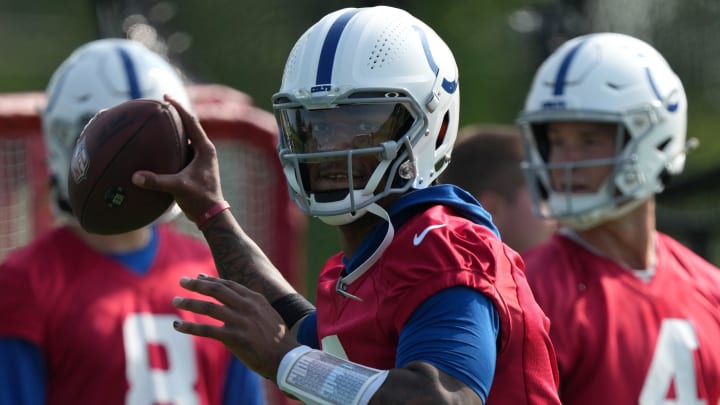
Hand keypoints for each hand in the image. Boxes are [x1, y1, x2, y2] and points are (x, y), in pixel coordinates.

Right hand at [132, 94, 224, 220]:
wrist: (211, 214)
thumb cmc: (199, 198)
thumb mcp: (178, 187)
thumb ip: (157, 181)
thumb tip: (135, 177)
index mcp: (205, 149)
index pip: (192, 121)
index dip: (179, 108)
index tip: (166, 97)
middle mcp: (204, 151)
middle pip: (189, 127)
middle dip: (175, 116)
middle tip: (159, 107)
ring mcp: (201, 159)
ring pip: (186, 139)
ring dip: (173, 131)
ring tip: (156, 124)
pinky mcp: (195, 167)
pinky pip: (182, 151)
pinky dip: (171, 146)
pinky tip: (158, 148)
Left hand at [172, 274, 299, 379]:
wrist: (286, 357)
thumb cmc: (278, 339)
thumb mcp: (268, 314)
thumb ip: (253, 306)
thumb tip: (239, 302)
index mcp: (255, 299)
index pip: (228, 285)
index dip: (211, 280)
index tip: (199, 277)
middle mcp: (246, 306)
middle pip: (216, 290)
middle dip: (197, 284)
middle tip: (182, 281)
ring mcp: (240, 321)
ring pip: (208, 307)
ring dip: (189, 302)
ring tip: (176, 300)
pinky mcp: (234, 337)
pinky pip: (207, 330)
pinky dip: (190, 327)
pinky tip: (178, 325)